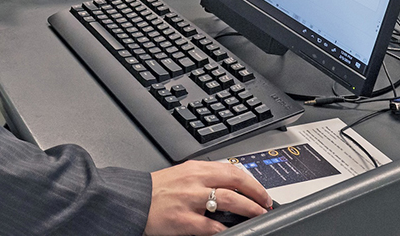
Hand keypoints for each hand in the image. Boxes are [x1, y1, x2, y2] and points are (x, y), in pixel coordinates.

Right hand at [145, 160, 270, 235]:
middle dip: (256, 192)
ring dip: (250, 209)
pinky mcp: (184, 220)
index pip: (231, 169)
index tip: (260, 191)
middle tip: (266, 203)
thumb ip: (204, 178)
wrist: (133, 202)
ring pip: (230, 200)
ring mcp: (190, 200)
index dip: (251, 181)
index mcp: (195, 168)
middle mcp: (195, 181)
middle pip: (235, 181)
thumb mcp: (181, 175)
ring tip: (258, 215)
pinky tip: (234, 231)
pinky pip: (212, 226)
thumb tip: (229, 186)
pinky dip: (226, 228)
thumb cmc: (156, 191)